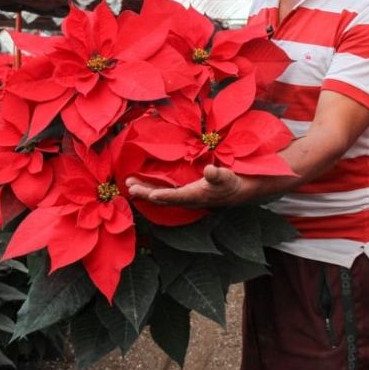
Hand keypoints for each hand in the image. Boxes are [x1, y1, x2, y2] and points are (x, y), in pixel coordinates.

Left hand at [126, 165, 247, 206]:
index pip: (176, 197)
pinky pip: (165, 193)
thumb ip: (217, 174)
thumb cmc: (232, 183)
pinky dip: (153, 189)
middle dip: (146, 192)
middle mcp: (187, 199)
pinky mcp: (185, 194)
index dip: (164, 195)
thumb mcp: (227, 177)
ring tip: (130, 184)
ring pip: (161, 196)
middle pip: (162, 198)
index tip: (150, 193)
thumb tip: (209, 170)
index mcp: (196, 195)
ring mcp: (185, 197)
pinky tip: (145, 185)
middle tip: (129, 186)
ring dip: (146, 191)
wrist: (239, 192)